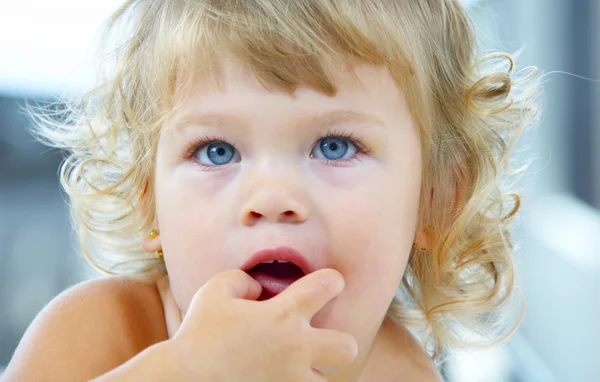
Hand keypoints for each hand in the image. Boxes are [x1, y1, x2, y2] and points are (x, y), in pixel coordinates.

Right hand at [167, 268, 357, 380]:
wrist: (183, 379)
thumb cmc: (198, 333)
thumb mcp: (215, 290)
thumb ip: (245, 280)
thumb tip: (261, 289)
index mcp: (283, 315)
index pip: (328, 285)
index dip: (332, 280)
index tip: (326, 284)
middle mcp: (295, 348)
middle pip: (347, 347)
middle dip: (339, 342)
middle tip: (317, 340)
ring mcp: (290, 380)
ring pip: (325, 381)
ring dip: (311, 373)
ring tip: (287, 367)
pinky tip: (271, 377)